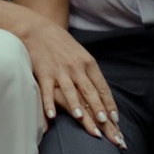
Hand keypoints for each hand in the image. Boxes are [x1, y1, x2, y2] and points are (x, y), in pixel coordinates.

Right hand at [18, 14, 123, 144]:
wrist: (38, 29)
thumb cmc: (61, 44)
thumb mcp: (80, 54)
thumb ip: (89, 73)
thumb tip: (99, 93)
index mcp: (88, 63)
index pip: (102, 87)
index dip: (109, 104)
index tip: (115, 119)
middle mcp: (76, 67)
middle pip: (89, 91)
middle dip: (98, 109)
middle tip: (105, 124)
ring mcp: (60, 71)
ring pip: (70, 91)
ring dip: (76, 105)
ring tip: (81, 118)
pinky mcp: (44, 73)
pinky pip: (47, 91)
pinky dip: (49, 104)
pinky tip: (52, 115)